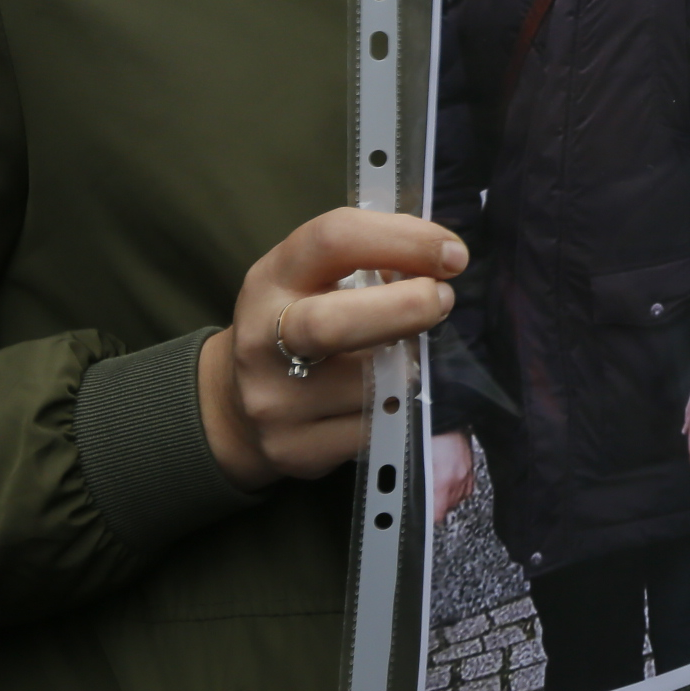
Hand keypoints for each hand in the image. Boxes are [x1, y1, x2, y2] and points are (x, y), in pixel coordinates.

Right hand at [197, 207, 465, 493]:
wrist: (237, 406)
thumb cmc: (297, 325)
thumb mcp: (313, 279)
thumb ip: (369, 261)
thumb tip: (441, 263)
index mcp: (274, 278)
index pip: (334, 240)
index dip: (403, 240)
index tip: (452, 255)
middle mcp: (263, 337)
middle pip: (333, 323)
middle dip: (405, 309)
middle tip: (443, 300)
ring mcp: (274, 399)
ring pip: (367, 386)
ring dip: (407, 367)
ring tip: (407, 357)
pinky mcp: (292, 450)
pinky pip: (371, 430)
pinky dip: (395, 411)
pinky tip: (389, 398)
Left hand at [428, 430, 474, 524]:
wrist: (448, 422)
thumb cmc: (432, 439)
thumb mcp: (420, 465)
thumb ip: (423, 487)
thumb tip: (423, 503)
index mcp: (443, 481)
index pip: (438, 514)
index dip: (430, 517)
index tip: (426, 516)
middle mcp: (458, 481)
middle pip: (446, 508)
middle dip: (436, 504)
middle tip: (428, 495)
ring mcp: (467, 476)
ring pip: (456, 500)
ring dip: (446, 497)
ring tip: (437, 485)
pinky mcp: (471, 471)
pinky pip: (465, 490)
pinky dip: (456, 489)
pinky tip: (449, 481)